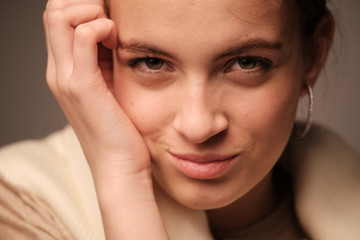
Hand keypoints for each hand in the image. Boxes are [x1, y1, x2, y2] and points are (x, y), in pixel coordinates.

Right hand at [43, 0, 167, 238]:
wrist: (118, 167)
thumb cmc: (119, 131)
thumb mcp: (109, 90)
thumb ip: (104, 63)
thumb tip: (114, 35)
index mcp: (64, 71)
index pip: (58, 18)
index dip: (82, 8)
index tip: (110, 20)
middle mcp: (58, 71)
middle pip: (53, 11)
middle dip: (83, 3)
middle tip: (111, 19)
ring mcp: (66, 77)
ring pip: (60, 16)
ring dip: (91, 11)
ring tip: (114, 32)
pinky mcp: (83, 86)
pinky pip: (84, 36)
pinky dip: (101, 27)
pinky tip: (117, 40)